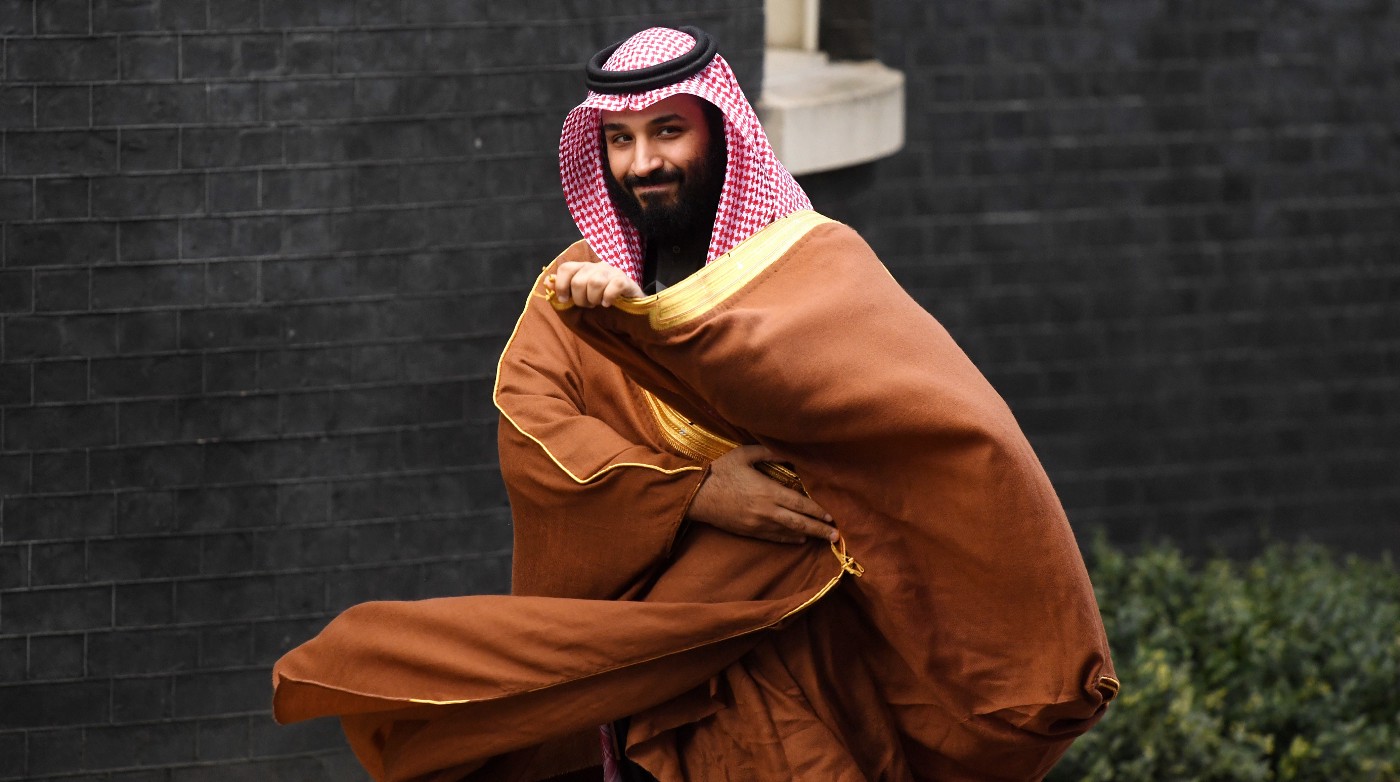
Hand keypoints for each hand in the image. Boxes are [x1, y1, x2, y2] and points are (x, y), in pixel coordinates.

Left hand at [553, 261, 642, 307]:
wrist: (629, 305)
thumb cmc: (601, 299)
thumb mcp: (580, 295)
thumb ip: (563, 288)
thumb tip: (546, 282)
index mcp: (583, 268)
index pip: (566, 268)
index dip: (561, 285)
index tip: (564, 299)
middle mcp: (597, 266)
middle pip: (579, 280)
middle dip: (580, 299)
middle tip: (587, 305)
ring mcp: (612, 272)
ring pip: (595, 282)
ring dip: (593, 299)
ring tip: (597, 304)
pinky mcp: (626, 280)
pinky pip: (614, 286)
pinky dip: (608, 297)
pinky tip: (608, 304)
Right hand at [687, 445, 837, 544]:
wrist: (696, 496)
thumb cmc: (720, 472)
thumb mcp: (743, 455)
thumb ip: (769, 452)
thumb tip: (791, 452)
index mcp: (768, 491)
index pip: (800, 504)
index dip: (818, 511)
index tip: (831, 515)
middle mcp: (766, 511)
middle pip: (799, 522)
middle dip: (820, 529)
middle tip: (836, 535)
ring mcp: (758, 524)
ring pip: (789, 533)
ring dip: (808, 535)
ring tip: (823, 539)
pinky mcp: (749, 532)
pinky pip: (774, 538)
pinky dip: (789, 539)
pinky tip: (799, 539)